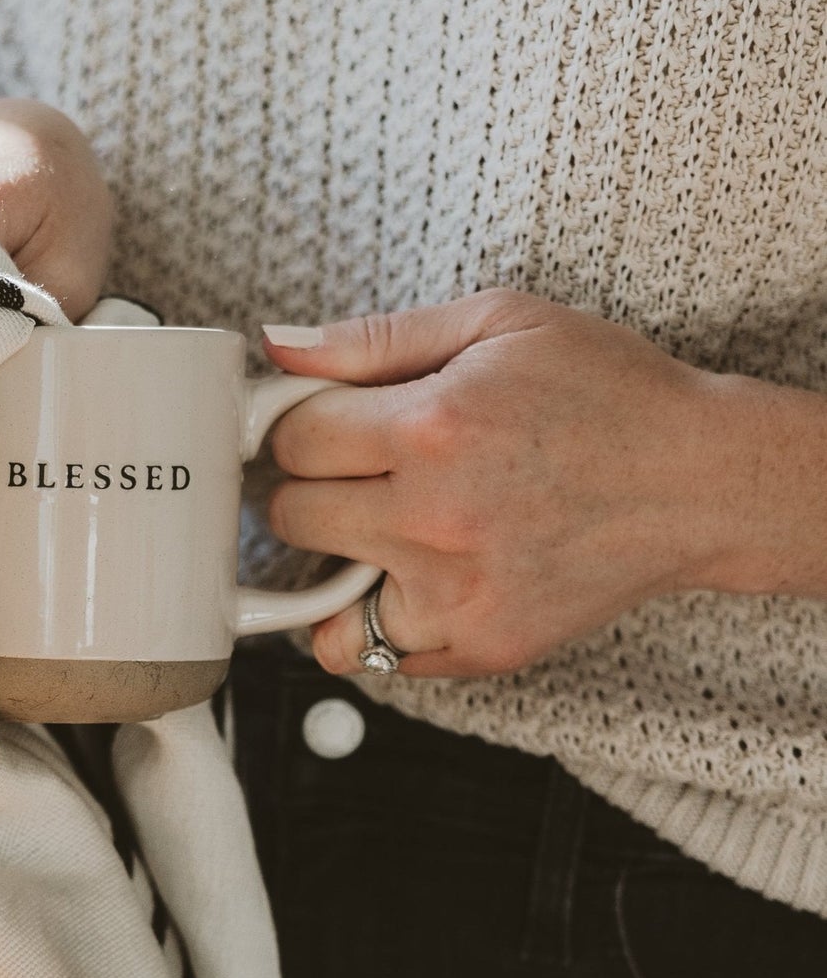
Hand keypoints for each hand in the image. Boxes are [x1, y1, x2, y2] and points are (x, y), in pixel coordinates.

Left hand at [263, 290, 746, 677]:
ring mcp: (456, 595)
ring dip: (335, 562)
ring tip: (380, 531)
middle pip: (290, 516)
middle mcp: (435, 519)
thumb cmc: (607, 393)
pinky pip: (369, 653)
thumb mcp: (497, 324)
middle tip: (355, 474)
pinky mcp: (480, 647)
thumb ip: (374, 338)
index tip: (326, 428)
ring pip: (315, 600)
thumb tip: (277, 347)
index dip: (300, 427)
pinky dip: (372, 621)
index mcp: (431, 428)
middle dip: (310, 488)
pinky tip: (411, 577)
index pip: (291, 441)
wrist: (700, 482)